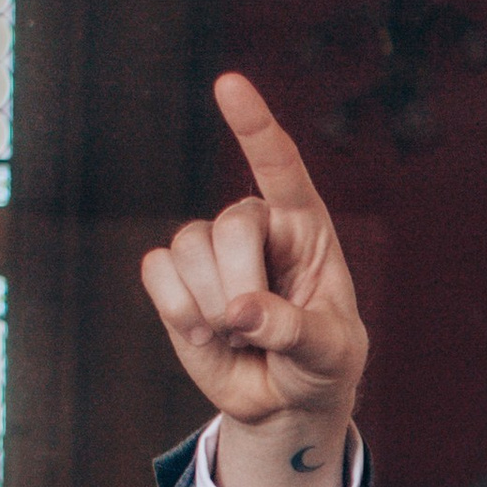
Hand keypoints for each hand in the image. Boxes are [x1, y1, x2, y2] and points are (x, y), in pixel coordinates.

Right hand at [142, 77, 369, 486]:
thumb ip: (295, 329)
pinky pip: (156, 271)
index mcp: (305, 227)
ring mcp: (211, 249)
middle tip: (255, 327)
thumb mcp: (330, 353)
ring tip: (235, 334)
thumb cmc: (321, 365)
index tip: (228, 84)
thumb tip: (241, 310)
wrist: (282, 402)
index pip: (280, 164)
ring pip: (188, 247)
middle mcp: (255, 226)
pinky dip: (177, 308)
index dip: (253, 124)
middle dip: (240, 283)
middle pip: (230, 224)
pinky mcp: (174, 275)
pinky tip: (203, 333)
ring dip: (209, 305)